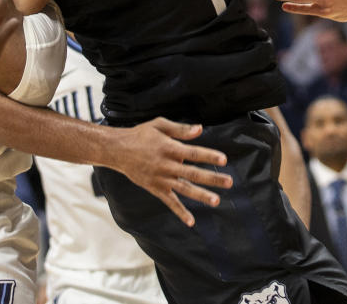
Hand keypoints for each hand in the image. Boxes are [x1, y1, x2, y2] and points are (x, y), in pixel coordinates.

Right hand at [109, 117, 233, 226]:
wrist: (118, 150)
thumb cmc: (141, 135)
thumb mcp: (159, 125)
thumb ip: (180, 129)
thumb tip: (200, 129)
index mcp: (169, 148)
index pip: (193, 153)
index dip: (208, 156)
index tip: (223, 160)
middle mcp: (167, 166)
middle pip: (193, 173)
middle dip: (212, 178)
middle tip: (229, 182)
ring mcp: (161, 179)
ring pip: (184, 189)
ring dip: (201, 195)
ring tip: (216, 201)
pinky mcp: (155, 189)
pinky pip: (169, 202)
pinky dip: (180, 212)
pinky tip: (191, 222)